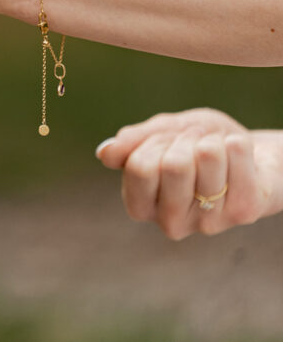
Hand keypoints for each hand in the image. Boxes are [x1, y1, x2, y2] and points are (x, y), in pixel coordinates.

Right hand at [96, 108, 282, 238]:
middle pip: (172, 165)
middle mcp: (172, 222)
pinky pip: (235, 154)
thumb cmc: (199, 144)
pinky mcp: (245, 211)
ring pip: (206, 156)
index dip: (153, 142)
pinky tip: (238, 155)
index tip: (166, 142)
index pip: (138, 167)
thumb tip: (104, 154)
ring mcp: (209, 221)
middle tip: (194, 144)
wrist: (252, 156)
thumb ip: (133, 143)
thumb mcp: (162, 134)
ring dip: (211, 139)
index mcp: (143, 205)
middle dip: (184, 139)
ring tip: (217, 151)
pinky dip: (236, 141)